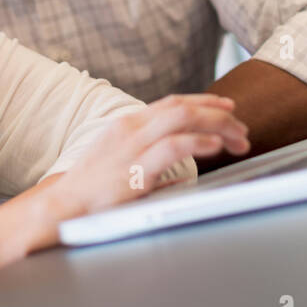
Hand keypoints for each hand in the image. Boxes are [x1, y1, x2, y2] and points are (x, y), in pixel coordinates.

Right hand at [49, 94, 249, 217]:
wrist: (64, 205)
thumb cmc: (93, 188)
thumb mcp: (121, 161)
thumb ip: (150, 156)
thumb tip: (184, 167)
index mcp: (128, 124)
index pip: (172, 102)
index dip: (204, 101)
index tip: (228, 107)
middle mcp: (130, 128)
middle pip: (183, 107)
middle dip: (218, 114)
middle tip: (242, 128)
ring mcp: (131, 147)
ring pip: (182, 120)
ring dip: (217, 127)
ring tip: (238, 139)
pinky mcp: (135, 169)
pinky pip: (173, 147)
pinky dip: (199, 143)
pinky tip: (216, 148)